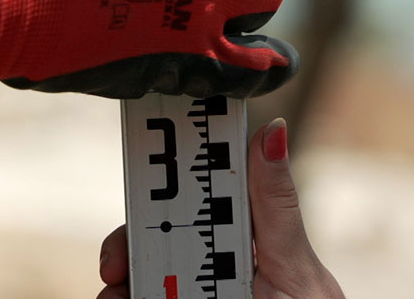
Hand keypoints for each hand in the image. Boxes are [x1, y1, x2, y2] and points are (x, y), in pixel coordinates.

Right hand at [97, 118, 345, 298]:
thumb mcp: (298, 270)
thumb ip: (277, 209)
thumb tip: (272, 131)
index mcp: (246, 239)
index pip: (194, 201)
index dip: (162, 193)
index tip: (141, 195)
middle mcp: (215, 269)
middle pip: (154, 242)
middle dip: (129, 246)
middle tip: (115, 264)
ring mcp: (195, 293)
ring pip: (139, 281)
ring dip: (121, 285)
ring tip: (118, 296)